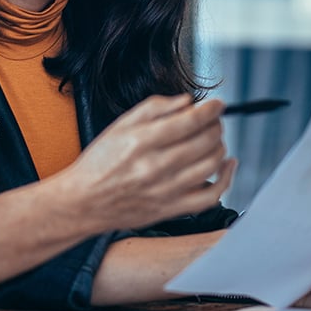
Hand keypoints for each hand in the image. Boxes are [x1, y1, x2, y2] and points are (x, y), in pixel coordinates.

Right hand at [67, 94, 235, 231]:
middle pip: (205, 141)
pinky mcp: (172, 209)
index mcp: (142, 141)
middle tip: (213, 121)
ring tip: (213, 139)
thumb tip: (186, 101)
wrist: (84, 202)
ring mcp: (167, 190)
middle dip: (216, 125)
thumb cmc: (99, 164)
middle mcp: (156, 166)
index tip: (217, 105)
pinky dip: (226, 178)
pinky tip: (226, 165)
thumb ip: (154, 108)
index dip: (211, 110)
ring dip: (220, 146)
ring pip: (212, 164)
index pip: (190, 121)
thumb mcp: (119, 126)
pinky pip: (211, 195)